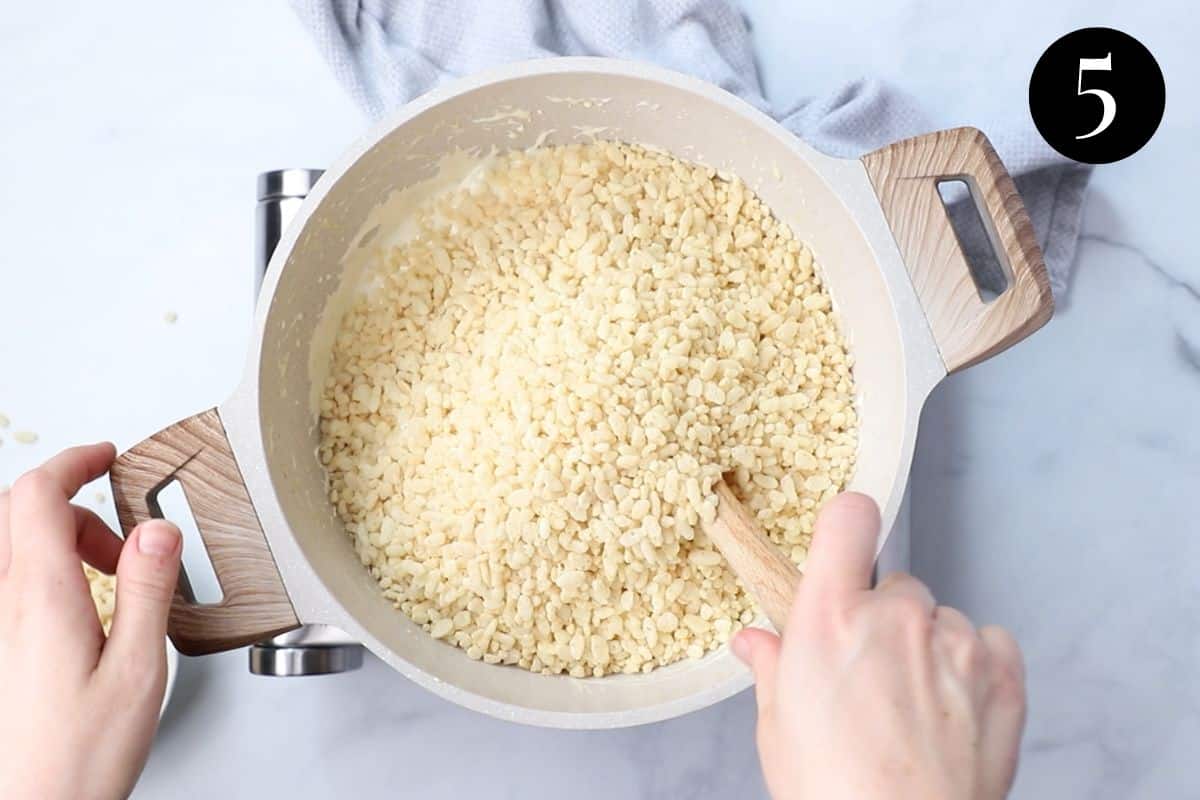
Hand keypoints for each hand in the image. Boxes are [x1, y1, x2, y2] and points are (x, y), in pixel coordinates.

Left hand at [0, 443, 181, 799]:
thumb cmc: (76, 758)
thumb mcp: (137, 670)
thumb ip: (146, 589)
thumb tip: (156, 529)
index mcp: (39, 598)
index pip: (36, 493)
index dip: (72, 461)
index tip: (106, 456)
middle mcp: (2, 605)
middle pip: (18, 514)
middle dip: (74, 508)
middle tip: (123, 545)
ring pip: (10, 549)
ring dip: (59, 542)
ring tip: (107, 583)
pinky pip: (9, 585)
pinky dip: (44, 573)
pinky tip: (78, 611)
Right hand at [732, 493, 1025, 799]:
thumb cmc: (834, 793)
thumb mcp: (778, 728)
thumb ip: (772, 667)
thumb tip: (756, 642)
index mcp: (829, 618)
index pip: (848, 519)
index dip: (845, 528)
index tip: (844, 548)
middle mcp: (895, 616)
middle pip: (894, 585)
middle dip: (883, 619)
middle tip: (870, 673)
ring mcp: (954, 643)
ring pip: (940, 618)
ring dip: (928, 647)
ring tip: (913, 707)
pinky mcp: (1002, 674)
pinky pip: (988, 641)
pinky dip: (973, 664)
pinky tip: (952, 705)